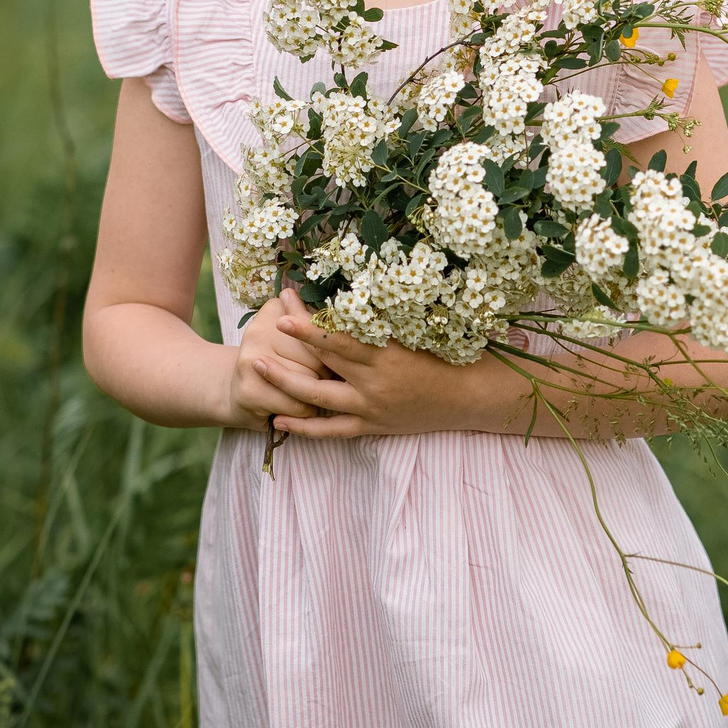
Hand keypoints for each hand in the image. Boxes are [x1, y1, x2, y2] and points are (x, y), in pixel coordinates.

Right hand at [223, 286, 335, 431]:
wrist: (234, 393)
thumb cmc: (279, 364)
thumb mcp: (295, 339)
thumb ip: (320, 328)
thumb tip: (348, 323)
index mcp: (274, 309)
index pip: (323, 330)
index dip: (330, 349)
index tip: (320, 353)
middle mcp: (258, 329)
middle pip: (318, 357)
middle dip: (325, 374)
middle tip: (313, 377)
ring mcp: (251, 359)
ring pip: (311, 383)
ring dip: (317, 396)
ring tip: (304, 393)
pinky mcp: (250, 390)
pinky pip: (300, 405)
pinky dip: (305, 412)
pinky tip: (294, 407)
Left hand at [260, 311, 520, 438]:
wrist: (469, 397)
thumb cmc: (447, 355)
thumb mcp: (415, 333)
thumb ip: (379, 323)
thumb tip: (345, 297)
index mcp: (386, 354)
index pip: (339, 338)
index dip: (309, 324)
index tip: (284, 307)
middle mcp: (374, 383)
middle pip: (321, 364)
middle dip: (289, 349)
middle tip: (259, 337)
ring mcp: (370, 408)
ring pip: (318, 398)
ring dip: (285, 384)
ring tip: (258, 368)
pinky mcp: (372, 426)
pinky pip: (332, 430)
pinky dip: (304, 427)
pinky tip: (278, 419)